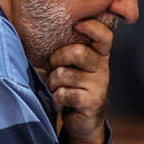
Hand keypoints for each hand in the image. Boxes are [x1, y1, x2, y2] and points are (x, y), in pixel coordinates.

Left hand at [45, 17, 111, 143]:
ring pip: (65, 75)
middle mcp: (102, 68)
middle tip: (54, 68)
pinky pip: (65, 94)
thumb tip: (38, 29)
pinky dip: (56, 99)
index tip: (77, 24)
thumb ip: (66, 49)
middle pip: (77, 52)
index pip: (104, 36)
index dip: (92, 27)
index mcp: (99, 55)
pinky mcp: (93, 101)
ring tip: (58, 90)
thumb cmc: (70, 86)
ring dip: (53, 84)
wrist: (82, 119)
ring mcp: (100, 85)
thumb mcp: (70, 65)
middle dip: (57, 59)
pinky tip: (61, 103)